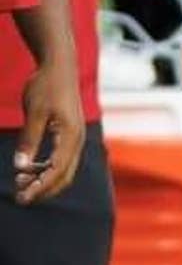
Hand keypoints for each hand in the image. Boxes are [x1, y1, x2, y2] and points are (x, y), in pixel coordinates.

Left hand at [15, 54, 82, 203]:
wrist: (59, 66)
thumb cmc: (47, 86)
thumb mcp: (35, 112)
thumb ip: (29, 140)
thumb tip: (20, 167)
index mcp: (71, 135)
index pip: (57, 171)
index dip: (40, 187)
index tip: (21, 198)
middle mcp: (77, 139)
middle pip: (64, 176)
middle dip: (43, 190)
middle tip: (20, 198)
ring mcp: (75, 137)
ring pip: (64, 169)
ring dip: (43, 180)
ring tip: (19, 182)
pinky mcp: (69, 134)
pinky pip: (61, 159)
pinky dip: (46, 168)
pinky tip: (28, 169)